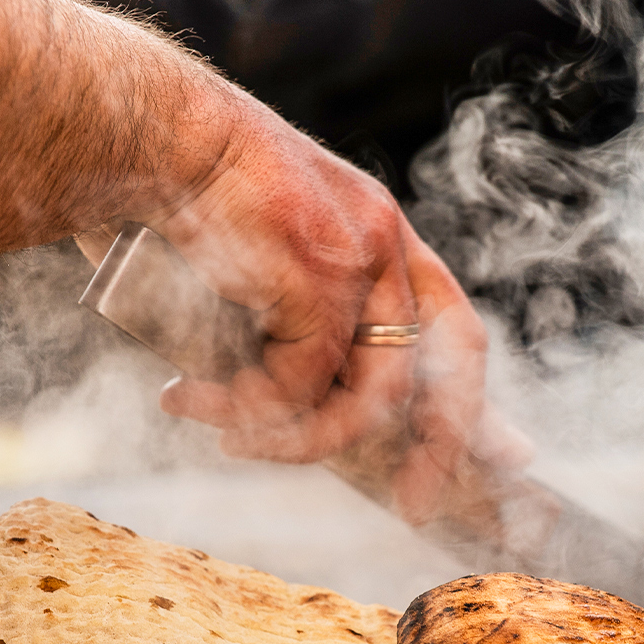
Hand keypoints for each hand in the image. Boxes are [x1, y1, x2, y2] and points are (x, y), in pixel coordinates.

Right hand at [79, 96, 531, 520]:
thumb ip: (282, 324)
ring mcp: (358, 257)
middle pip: (447, 361)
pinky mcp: (319, 276)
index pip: (451, 324)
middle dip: (442, 447)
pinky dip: (250, 409)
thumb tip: (286, 403)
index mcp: (376, 231)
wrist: (137, 138)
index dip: (473, 397)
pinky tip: (191, 397)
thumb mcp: (250, 269)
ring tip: (227, 437)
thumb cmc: (173, 203)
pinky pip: (302, 384)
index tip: (505, 455)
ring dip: (295, 438)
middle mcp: (383, 240)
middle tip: (414, 505)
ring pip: (365, 392)